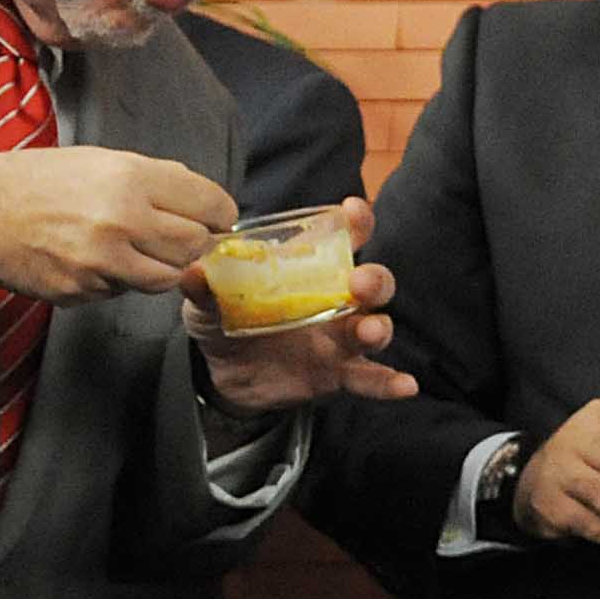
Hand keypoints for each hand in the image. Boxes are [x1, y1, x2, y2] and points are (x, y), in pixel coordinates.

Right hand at [0, 146, 232, 298]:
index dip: (219, 213)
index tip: (215, 217)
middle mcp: (121, 221)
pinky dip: (122, 280)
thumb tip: (203, 205)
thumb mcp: (100, 161)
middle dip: (193, 242)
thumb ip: (155, 181)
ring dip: (161, 266)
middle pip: (195, 245)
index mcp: (131, 179)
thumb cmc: (37, 180)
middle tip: (176, 235)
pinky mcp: (82, 290)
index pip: (211, 205)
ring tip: (138, 248)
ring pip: (167, 278)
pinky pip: (124, 292)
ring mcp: (101, 261)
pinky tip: (99, 260)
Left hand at [182, 200, 413, 413]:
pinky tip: (404, 386)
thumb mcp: (208, 302)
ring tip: (369, 332)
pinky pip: (370, 377)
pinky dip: (389, 382)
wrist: (225, 375)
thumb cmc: (227, 321)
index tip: (352, 212)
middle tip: (361, 282)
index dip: (354, 224)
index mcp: (310, 272)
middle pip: (372, 284)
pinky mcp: (340, 373)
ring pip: (375, 327)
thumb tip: (194, 270)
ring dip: (379, 328)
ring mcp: (341, 338)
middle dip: (375, 280)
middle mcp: (336, 300)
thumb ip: (205, 287)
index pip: (342, 240)